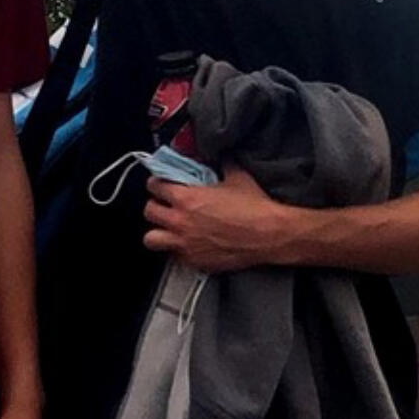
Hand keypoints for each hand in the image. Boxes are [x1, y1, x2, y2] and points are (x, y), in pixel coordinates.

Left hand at [143, 167, 296, 271]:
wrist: (269, 235)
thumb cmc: (254, 208)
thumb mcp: (236, 176)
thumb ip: (222, 164)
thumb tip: (221, 157)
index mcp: (186, 198)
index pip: (155, 186)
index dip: (157, 183)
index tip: (160, 183)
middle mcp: (180, 222)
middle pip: (149, 212)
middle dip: (155, 206)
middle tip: (164, 205)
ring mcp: (185, 244)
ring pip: (151, 239)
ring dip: (157, 232)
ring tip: (167, 228)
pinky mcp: (195, 261)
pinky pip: (173, 256)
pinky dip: (177, 250)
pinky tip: (187, 244)